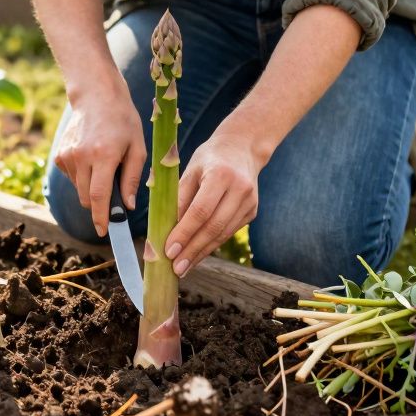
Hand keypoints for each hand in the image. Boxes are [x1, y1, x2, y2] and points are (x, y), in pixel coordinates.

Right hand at [52, 82, 146, 236]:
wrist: (97, 95)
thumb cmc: (123, 120)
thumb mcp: (138, 147)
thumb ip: (131, 178)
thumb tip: (128, 207)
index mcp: (103, 155)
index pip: (98, 196)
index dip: (101, 218)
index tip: (105, 232)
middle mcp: (81, 157)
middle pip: (86, 198)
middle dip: (100, 205)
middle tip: (115, 195)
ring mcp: (67, 155)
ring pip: (78, 190)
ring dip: (91, 189)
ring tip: (105, 165)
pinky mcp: (60, 155)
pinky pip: (72, 178)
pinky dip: (83, 177)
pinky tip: (92, 158)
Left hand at [164, 131, 262, 276]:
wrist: (242, 147)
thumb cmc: (209, 158)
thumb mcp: (190, 169)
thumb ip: (179, 197)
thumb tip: (164, 229)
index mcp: (221, 174)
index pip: (201, 210)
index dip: (185, 232)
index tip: (169, 250)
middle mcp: (240, 189)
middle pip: (214, 227)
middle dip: (192, 250)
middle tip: (175, 268)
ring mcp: (249, 202)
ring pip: (222, 234)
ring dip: (201, 253)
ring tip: (183, 267)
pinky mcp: (252, 211)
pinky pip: (228, 232)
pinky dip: (211, 245)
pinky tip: (196, 255)